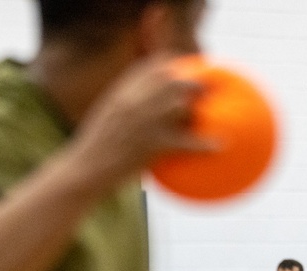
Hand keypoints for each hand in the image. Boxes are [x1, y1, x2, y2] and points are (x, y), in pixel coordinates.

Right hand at [67, 54, 215, 187]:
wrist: (84, 169)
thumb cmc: (95, 151)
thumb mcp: (107, 120)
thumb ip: (128, 108)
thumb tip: (151, 112)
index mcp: (123, 91)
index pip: (152, 67)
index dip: (173, 65)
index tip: (187, 67)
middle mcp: (134, 100)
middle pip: (172, 80)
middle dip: (195, 80)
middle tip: (213, 86)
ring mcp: (144, 120)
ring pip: (181, 105)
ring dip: (199, 109)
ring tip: (220, 114)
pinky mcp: (153, 143)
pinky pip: (187, 142)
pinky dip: (206, 144)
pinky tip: (221, 147)